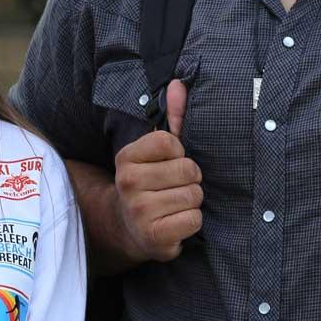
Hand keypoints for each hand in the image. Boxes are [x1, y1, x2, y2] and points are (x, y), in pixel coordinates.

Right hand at [113, 79, 202, 262]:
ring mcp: (138, 211)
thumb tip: (179, 84)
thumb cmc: (152, 183)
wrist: (131, 228)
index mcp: (127, 157)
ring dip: (192, 202)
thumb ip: (173, 117)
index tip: (169, 163)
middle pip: (187, 170)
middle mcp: (127, 182)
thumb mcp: (158, 152)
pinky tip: (177, 222)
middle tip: (175, 188)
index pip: (170, 142)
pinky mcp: (153, 236)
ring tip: (175, 205)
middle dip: (190, 180)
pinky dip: (192, 222)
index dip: (179, 153)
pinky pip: (193, 219)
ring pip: (193, 195)